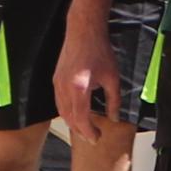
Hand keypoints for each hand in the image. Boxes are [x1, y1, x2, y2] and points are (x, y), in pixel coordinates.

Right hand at [53, 27, 124, 146]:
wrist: (84, 31)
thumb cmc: (99, 52)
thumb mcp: (112, 78)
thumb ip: (113, 100)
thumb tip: (114, 118)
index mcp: (79, 89)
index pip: (81, 119)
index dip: (88, 132)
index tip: (96, 138)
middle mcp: (64, 88)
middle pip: (69, 118)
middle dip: (80, 131)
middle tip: (92, 138)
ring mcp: (57, 84)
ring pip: (62, 111)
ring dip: (72, 123)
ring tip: (84, 130)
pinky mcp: (56, 79)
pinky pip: (59, 102)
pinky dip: (67, 112)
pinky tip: (76, 114)